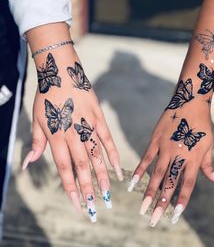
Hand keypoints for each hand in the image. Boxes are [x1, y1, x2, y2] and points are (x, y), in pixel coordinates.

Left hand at [22, 48, 122, 221]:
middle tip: (95, 206)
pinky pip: (107, 139)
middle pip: (81, 166)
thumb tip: (28, 164)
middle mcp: (72, 134)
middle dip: (88, 188)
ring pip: (96, 156)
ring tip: (108, 193)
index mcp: (55, 137)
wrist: (60, 72)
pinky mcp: (98, 117)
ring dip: (102, 176)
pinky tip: (118, 168)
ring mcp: (87, 125)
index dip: (70, 188)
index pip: (64, 169)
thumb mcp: (36, 119)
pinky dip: (113, 154)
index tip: (77, 204)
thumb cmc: (46, 97)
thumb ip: (37, 143)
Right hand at [128, 98, 213, 226]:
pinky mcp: (155, 140)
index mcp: (192, 158)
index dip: (181, 200)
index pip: (187, 184)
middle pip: (169, 183)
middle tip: (153, 219)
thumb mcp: (208, 144)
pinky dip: (139, 171)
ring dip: (149, 192)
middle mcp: (178, 156)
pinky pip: (145, 158)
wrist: (189, 102)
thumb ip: (208, 165)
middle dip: (162, 203)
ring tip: (142, 207)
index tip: (174, 216)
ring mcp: (164, 148)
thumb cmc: (202, 125)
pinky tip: (132, 183)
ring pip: (156, 174)